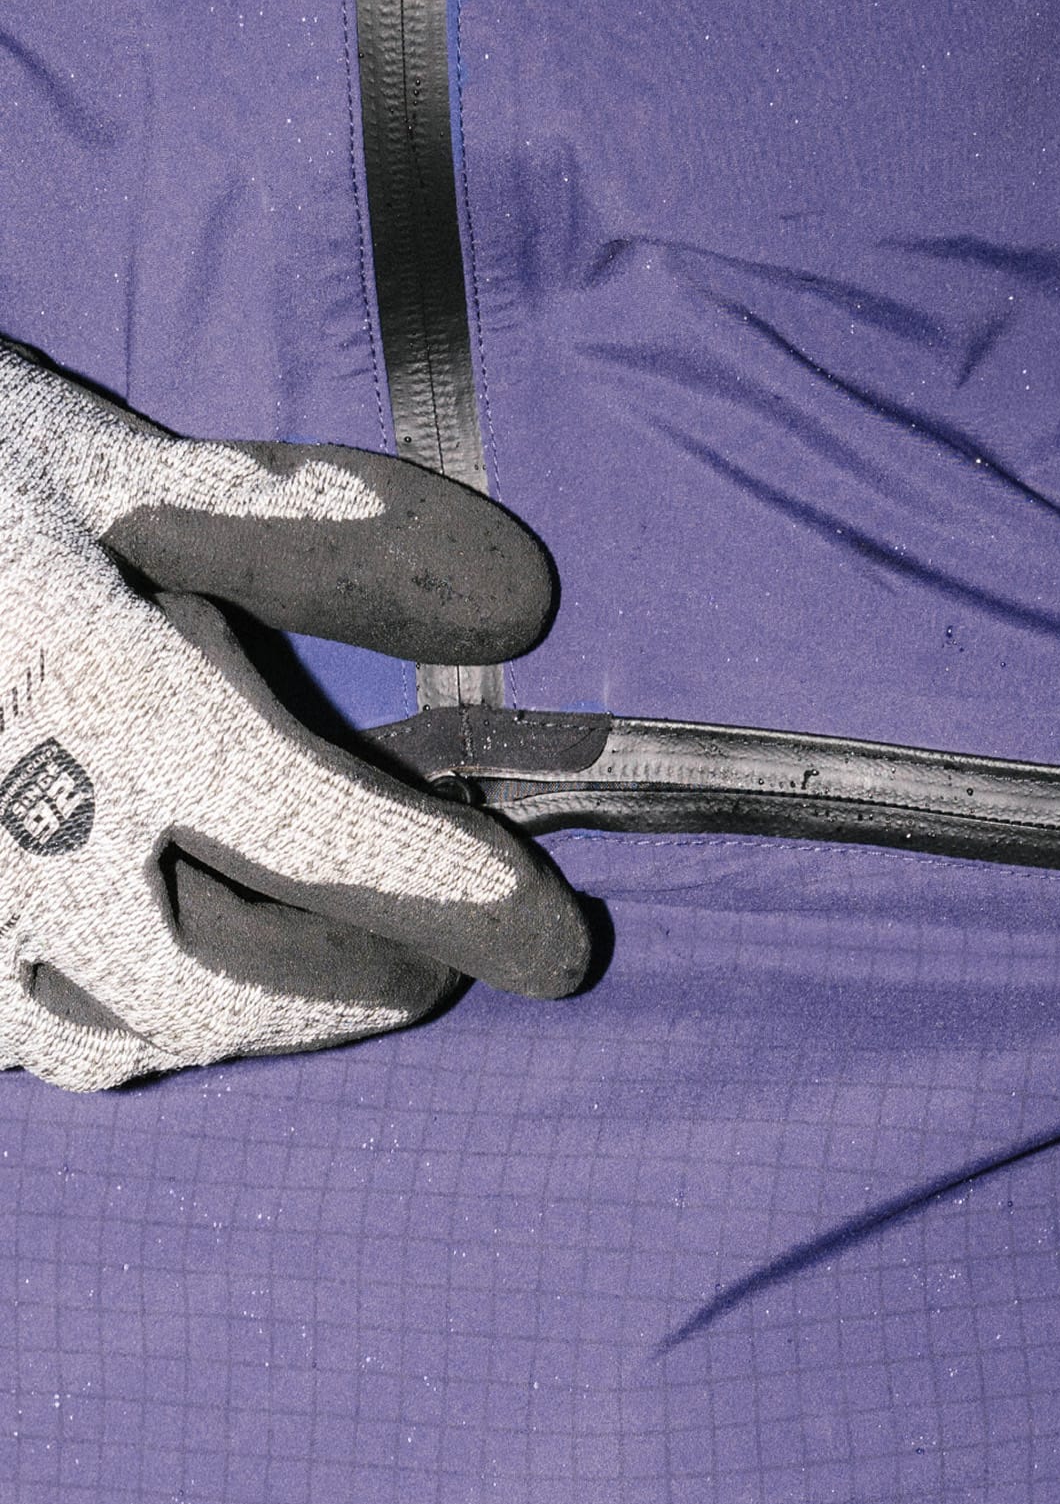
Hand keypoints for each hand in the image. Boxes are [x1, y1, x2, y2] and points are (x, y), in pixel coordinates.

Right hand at [0, 345, 588, 1088]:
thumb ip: (305, 532)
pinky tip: (155, 978)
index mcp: (85, 697)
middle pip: (218, 983)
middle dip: (350, 987)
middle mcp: (10, 833)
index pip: (309, 832)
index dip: (445, 898)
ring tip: (318, 975)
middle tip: (442, 966)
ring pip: (106, 1037)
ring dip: (236, 1022)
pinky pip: (14, 1031)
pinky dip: (107, 1026)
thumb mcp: (92, 466)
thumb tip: (525, 599)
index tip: (559, 945)